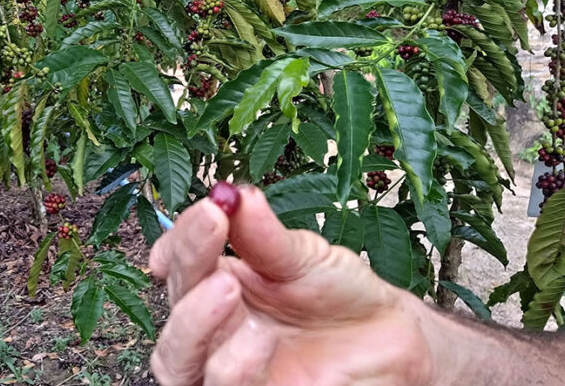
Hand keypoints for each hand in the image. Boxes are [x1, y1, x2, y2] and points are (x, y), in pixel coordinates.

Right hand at [149, 185, 434, 385]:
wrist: (392, 343)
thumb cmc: (341, 295)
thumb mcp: (305, 256)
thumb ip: (266, 235)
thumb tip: (235, 195)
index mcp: (218, 283)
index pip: (180, 261)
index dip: (182, 238)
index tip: (209, 210)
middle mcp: (213, 328)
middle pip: (172, 307)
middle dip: (187, 265)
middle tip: (213, 228)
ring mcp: (226, 368)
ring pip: (175, 361)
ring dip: (194, 322)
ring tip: (227, 286)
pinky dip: (232, 367)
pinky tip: (257, 342)